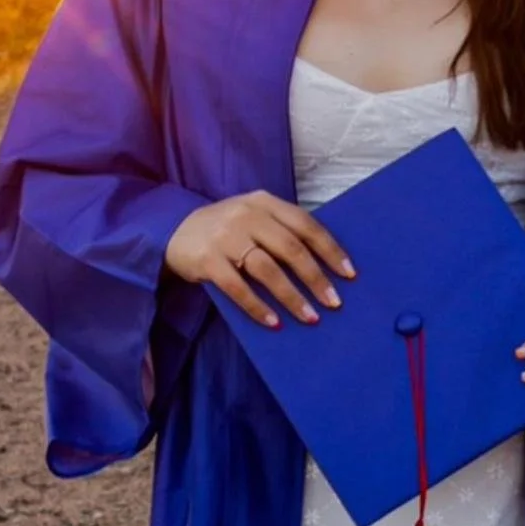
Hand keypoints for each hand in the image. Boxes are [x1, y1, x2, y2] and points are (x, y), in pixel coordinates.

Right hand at [164, 191, 356, 328]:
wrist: (175, 232)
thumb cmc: (228, 230)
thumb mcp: (254, 218)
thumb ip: (282, 230)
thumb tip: (325, 265)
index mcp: (264, 202)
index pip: (305, 224)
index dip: (330, 249)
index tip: (349, 274)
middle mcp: (247, 215)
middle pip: (290, 248)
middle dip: (315, 278)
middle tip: (334, 302)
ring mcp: (225, 236)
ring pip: (266, 269)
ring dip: (291, 297)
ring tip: (310, 318)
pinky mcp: (207, 260)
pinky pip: (237, 288)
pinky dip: (257, 307)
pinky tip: (274, 323)